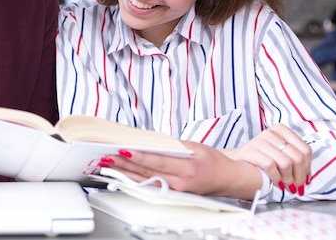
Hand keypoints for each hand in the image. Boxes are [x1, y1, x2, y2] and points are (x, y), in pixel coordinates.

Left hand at [103, 141, 260, 199]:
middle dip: (125, 165)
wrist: (228, 179)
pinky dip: (134, 180)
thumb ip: (172, 145)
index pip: (158, 162)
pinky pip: (150, 186)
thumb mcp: (196, 147)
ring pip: (145, 182)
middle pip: (147, 173)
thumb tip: (149, 141)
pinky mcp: (172, 194)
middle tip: (107, 156)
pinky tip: (122, 175)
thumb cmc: (213, 161)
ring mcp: (176, 191)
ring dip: (125, 173)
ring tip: (109, 164)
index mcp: (188, 168)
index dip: (139, 157)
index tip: (124, 150)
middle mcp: (181, 183)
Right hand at [223, 123, 310, 194]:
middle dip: (299, 176)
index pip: (305, 150)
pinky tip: (277, 184)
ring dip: (288, 179)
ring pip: (286, 163)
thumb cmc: (262, 159)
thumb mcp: (280, 153)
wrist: (238, 160)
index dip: (308, 168)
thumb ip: (294, 158)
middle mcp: (271, 133)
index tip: (305, 180)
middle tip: (297, 187)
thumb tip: (307, 177)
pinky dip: (276, 178)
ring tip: (287, 186)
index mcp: (282, 130)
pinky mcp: (250, 150)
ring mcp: (259, 140)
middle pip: (297, 158)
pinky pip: (271, 166)